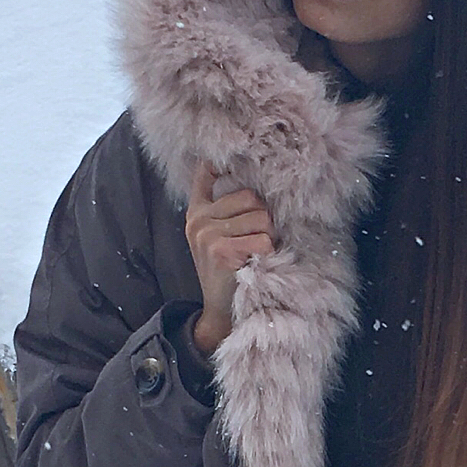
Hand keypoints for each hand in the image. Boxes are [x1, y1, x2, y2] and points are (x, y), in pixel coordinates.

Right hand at [184, 161, 276, 354]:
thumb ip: (226, 210)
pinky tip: (256, 263)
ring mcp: (207, 234)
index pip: (204, 174)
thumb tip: (249, 181)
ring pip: (261, 218)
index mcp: (197, 211)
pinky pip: (263, 240)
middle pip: (251, 197)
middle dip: (263, 217)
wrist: (220, 311)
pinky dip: (268, 253)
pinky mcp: (221, 251)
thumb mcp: (217, 237)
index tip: (223, 156)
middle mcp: (198, 219)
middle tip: (258, 239)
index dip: (217, 161)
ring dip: (268, 237)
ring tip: (257, 252)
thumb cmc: (228, 270)